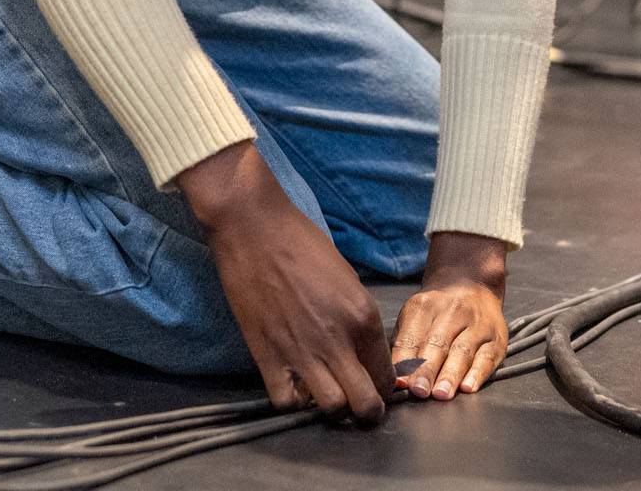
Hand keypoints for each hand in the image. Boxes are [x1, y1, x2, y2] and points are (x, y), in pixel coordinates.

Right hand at [178, 142, 393, 422]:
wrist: (255, 229)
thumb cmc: (303, 242)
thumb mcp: (346, 277)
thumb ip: (357, 316)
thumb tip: (363, 348)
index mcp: (363, 315)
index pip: (385, 373)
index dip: (385, 386)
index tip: (378, 387)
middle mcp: (338, 340)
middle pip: (365, 404)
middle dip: (368, 412)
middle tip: (362, 407)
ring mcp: (302, 352)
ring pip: (331, 410)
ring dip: (333, 409)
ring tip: (328, 396)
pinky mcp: (267, 356)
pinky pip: (287, 402)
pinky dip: (294, 402)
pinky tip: (296, 387)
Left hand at [390, 232, 507, 401]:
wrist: (472, 283)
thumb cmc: (437, 311)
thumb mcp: (415, 317)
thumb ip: (404, 346)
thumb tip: (396, 380)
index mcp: (425, 306)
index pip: (412, 337)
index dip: (406, 362)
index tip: (401, 383)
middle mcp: (453, 311)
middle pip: (438, 344)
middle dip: (427, 369)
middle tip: (419, 391)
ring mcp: (477, 323)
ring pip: (463, 351)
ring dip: (451, 374)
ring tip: (441, 394)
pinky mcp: (497, 337)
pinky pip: (488, 356)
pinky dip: (478, 373)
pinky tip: (468, 387)